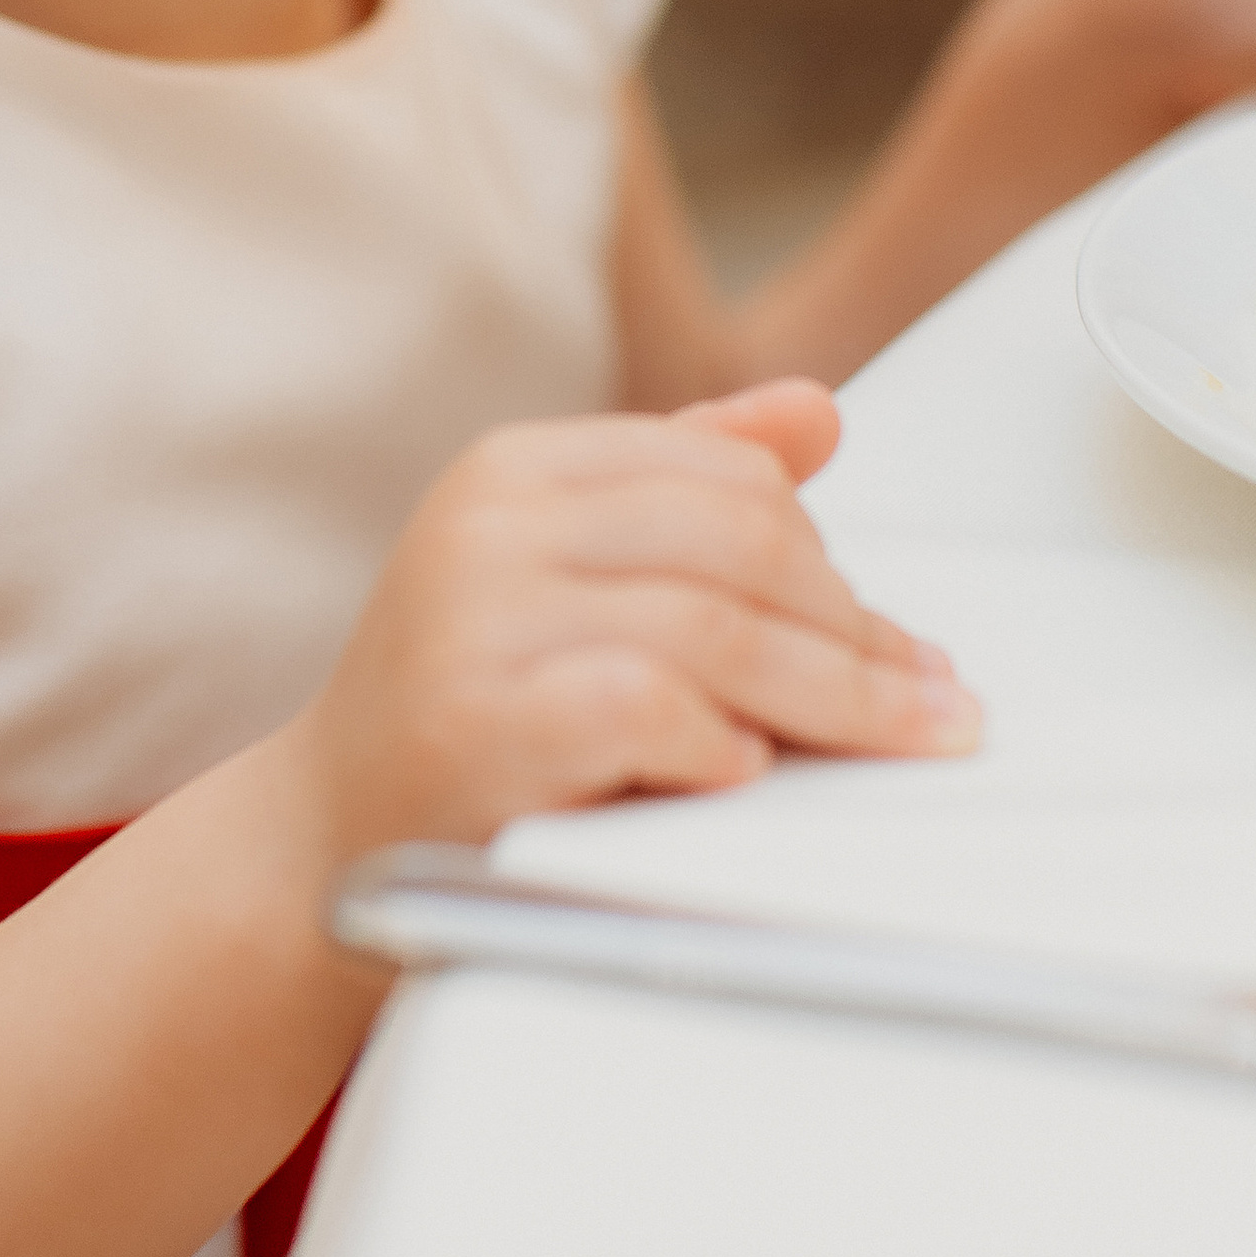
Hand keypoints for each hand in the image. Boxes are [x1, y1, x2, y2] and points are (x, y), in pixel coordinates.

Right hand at [281, 382, 978, 869]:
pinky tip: (749, 771)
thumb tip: (819, 414)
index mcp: (518, 469)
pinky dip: (720, 741)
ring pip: (717, 625)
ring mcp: (478, 615)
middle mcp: (492, 521)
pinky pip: (647, 705)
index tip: (905, 644)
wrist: (321, 842)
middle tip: (934, 702)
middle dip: (858, 631)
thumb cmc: (463, 713)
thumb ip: (684, 491)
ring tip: (898, 742)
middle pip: (740, 542)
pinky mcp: (480, 717)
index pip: (723, 472)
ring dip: (835, 698)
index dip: (834, 557)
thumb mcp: (567, 575)